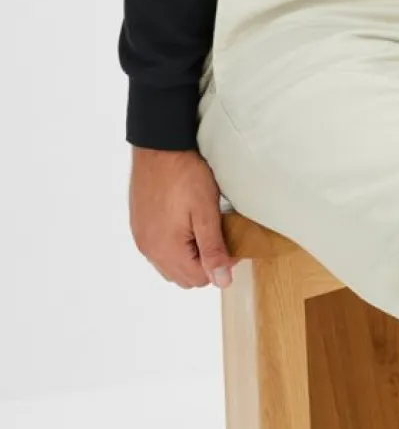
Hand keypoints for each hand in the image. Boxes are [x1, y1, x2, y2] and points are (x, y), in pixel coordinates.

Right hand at [129, 146, 240, 289]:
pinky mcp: (139, 225)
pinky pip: (158, 250)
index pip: (199, 279)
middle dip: (203, 263)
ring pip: (170, 265)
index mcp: (166, 249)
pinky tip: (184, 223)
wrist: (159, 147)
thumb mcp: (206, 213)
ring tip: (201, 229)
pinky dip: (174, 246)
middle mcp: (149, 248)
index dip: (219, 264)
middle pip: (184, 277)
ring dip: (189, 256)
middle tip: (216, 234)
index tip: (228, 240)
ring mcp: (141, 237)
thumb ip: (214, 250)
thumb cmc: (185, 175)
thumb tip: (222, 281)